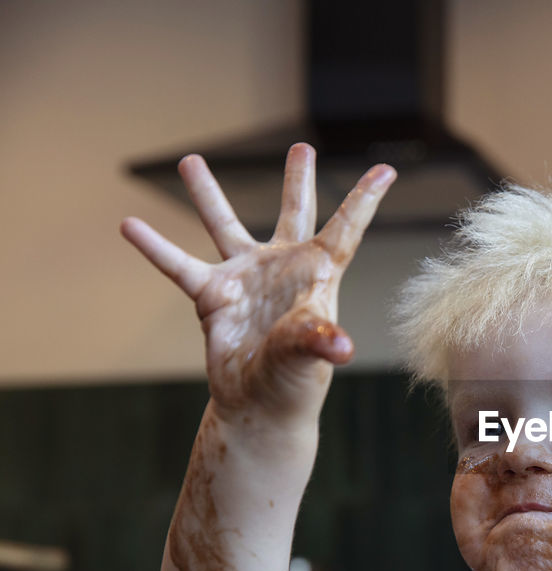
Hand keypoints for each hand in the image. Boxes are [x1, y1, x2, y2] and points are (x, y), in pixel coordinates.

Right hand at [121, 143, 395, 422]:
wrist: (260, 407)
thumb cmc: (297, 384)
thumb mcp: (310, 358)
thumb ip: (318, 342)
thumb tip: (341, 347)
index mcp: (318, 276)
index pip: (345, 229)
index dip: (365, 199)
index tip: (388, 169)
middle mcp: (283, 269)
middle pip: (293, 213)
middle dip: (298, 181)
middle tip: (303, 146)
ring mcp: (246, 278)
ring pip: (224, 225)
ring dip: (208, 194)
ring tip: (190, 159)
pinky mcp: (212, 296)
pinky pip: (179, 265)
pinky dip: (155, 247)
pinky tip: (129, 224)